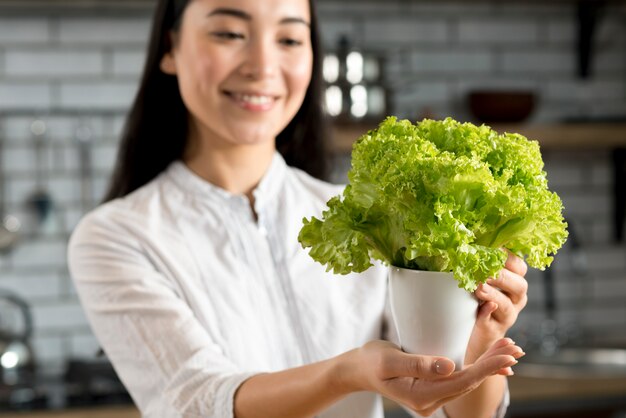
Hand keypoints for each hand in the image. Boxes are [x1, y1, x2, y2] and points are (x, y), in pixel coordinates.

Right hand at [342, 338, 522, 416]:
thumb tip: (449, 365)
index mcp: (422, 396)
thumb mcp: (389, 359)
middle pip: (469, 382)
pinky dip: (476, 366)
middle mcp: (430, 401)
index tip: (507, 354)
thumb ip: (418, 363)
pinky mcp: (432, 387)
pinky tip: (491, 360)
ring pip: (467, 380)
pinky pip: (460, 378)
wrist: (358, 370)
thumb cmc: (371, 361)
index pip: (462, 381)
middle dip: (493, 364)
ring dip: (488, 364)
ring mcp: (432, 396)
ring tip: (509, 349)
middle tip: (516, 347)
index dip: (487, 367)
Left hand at [466, 251, 527, 363]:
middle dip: (503, 276)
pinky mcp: (494, 330)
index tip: (495, 248)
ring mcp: (506, 315)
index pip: (519, 266)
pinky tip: (481, 307)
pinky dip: (487, 313)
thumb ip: (474, 263)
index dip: (509, 257)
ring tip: (480, 287)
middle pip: (519, 285)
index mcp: (512, 281)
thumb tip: (461, 244)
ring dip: (494, 294)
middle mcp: (514, 298)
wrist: (468, 333)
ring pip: (507, 304)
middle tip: (487, 270)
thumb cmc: (471, 298)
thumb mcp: (474, 277)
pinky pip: (493, 321)